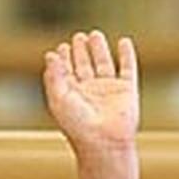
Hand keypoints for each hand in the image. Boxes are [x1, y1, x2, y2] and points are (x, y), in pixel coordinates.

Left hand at [42, 30, 138, 157]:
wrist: (104, 143)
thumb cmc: (78, 127)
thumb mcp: (58, 100)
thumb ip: (54, 77)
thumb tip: (50, 55)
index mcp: (73, 95)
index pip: (67, 72)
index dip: (64, 59)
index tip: (61, 48)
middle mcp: (91, 92)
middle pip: (85, 66)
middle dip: (81, 51)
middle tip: (78, 37)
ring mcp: (110, 90)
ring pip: (104, 64)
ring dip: (100, 49)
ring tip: (94, 35)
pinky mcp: (127, 91)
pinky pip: (128, 69)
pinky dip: (127, 55)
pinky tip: (124, 43)